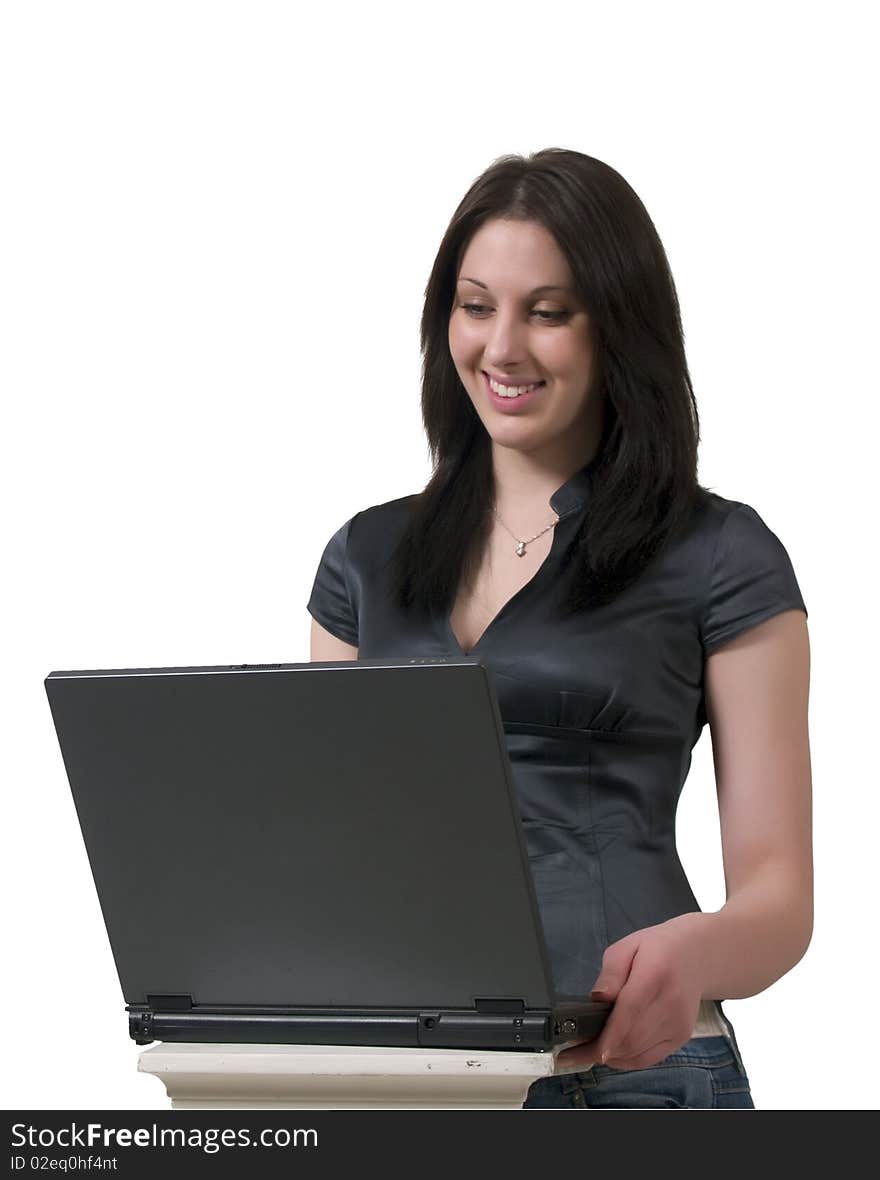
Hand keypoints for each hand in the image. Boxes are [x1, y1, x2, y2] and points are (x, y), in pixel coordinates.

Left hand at [555, 913, 707, 1071]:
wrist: (697, 956)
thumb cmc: (659, 948)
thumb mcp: (628, 946)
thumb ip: (611, 972)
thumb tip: (597, 998)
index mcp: (655, 976)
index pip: (630, 1011)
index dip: (608, 1036)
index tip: (584, 1049)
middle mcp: (670, 1005)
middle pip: (631, 1038)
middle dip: (598, 1051)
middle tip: (572, 1052)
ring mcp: (679, 1025)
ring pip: (639, 1053)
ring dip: (611, 1057)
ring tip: (586, 1052)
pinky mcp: (681, 1037)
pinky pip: (650, 1058)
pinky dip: (627, 1060)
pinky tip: (611, 1054)